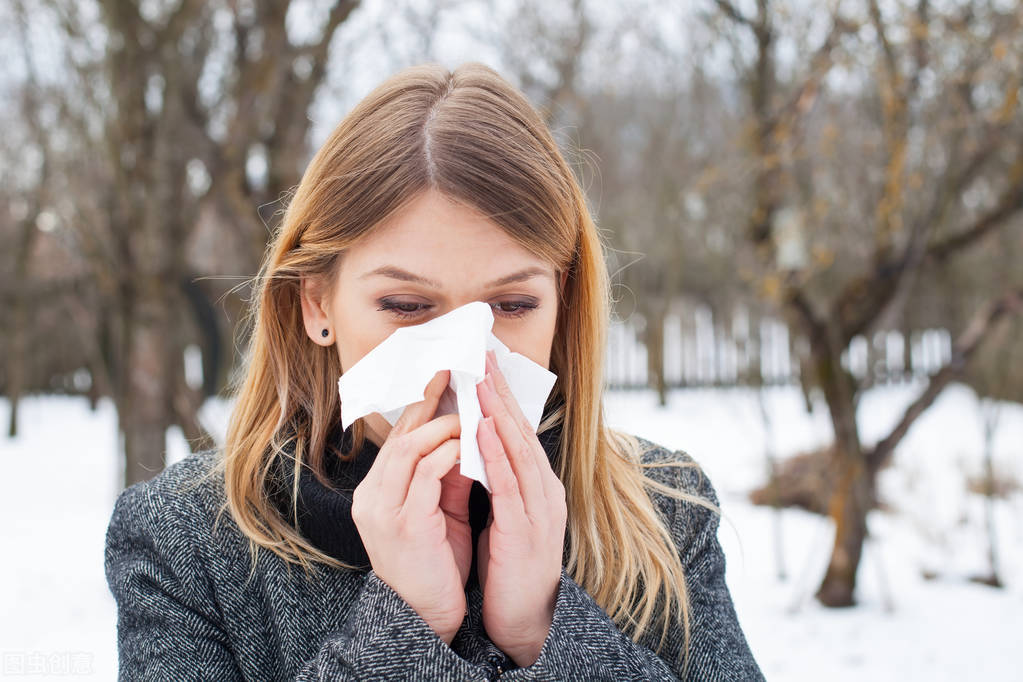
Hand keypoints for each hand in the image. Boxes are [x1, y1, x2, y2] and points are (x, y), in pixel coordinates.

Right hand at [351, 369, 472, 644]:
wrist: (425, 616)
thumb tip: (468, 435)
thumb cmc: (434, 562)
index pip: (399, 436)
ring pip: (411, 447)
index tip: (446, 377)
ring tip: (471, 410)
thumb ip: (447, 474)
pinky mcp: (404, 522)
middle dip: (431, 401)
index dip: (423, 405)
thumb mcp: (438, 510)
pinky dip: (450, 454)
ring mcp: (384, 508)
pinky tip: (470, 444)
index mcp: (377, 490)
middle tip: (457, 375)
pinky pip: (427, 474)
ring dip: (445, 425)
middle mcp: (372, 495)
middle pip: (401, 434)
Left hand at [475, 349, 566, 666]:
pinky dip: (496, 454)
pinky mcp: (525, 530)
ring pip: (518, 450)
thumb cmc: (511, 565)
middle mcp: (544, 490)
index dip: (503, 396)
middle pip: (522, 430)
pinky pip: (509, 485)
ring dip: (500, 413)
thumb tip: (476, 444)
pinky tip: (483, 430)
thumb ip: (497, 480)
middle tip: (484, 356)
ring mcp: (539, 509)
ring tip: (483, 382)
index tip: (486, 364)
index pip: (519, 431)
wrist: (526, 619)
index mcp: (538, 485)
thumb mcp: (506, 514)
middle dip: (502, 392)